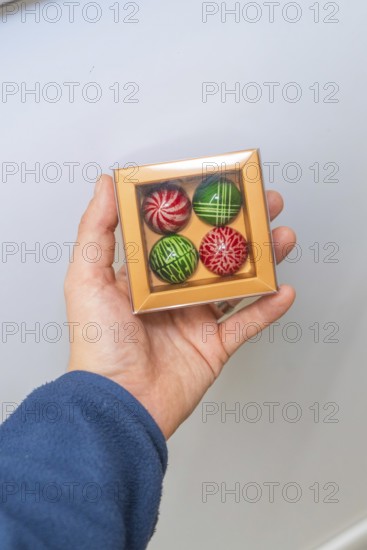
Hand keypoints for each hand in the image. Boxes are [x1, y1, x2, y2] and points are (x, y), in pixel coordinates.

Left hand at [65, 175, 295, 437]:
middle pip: (215, 255)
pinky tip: (284, 289)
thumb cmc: (97, 342)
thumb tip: (106, 184)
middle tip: (265, 206)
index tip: (220, 189)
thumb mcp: (86, 277)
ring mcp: (195, 320)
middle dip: (242, 230)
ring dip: (262, 262)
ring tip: (283, 239)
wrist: (118, 402)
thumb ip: (98, 229)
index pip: (178, 235)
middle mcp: (173, 295)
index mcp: (145, 277)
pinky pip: (246, 323)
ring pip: (236, 285)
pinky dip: (268, 308)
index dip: (200, 211)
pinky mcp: (213, 347)